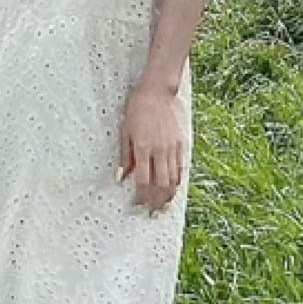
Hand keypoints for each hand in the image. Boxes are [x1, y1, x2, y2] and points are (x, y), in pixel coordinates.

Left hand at [120, 81, 184, 213]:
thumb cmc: (137, 108)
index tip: (136, 206)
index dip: (141, 197)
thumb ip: (125, 156)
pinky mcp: (181, 143)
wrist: (157, 90)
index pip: (144, 180)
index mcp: (144, 147)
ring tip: (163, 207)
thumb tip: (121, 178)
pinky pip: (181, 168)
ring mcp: (173, 147)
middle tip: (151, 213)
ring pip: (174, 179)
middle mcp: (160, 150)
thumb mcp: (125, 131)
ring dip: (168, 196)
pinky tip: (172, 189)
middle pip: (161, 185)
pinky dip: (177, 182)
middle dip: (156, 202)